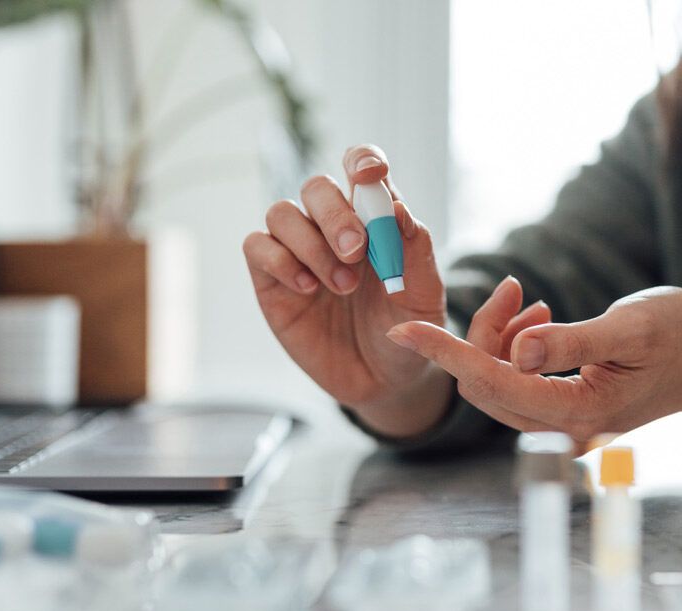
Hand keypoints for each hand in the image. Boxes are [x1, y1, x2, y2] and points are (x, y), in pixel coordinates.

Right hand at [243, 145, 451, 436]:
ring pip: (283, 213)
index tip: (369, 174)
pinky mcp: (272, 280)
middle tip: (356, 252)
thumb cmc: (407, 328)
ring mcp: (299, 252)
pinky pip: (257, 247)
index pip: (360, 168)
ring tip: (342, 286)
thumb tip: (397, 206)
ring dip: (312, 245)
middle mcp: (331, 227)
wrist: (384, 380)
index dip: (361, 161)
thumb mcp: (424, 295)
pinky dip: (280, 261)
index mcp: (373, 219)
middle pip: (316, 187)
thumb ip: (416, 250)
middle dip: (335, 214)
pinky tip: (309, 288)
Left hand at [385, 286, 681, 442]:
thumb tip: (518, 351)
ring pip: (495, 382)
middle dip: (481, 335)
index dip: (445, 352)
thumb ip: (573, 341)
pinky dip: (513, 348)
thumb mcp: (630, 327)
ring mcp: (559, 427)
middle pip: (484, 385)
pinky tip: (541, 321)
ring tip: (538, 305)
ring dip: (500, 339)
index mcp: (576, 413)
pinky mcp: (558, 414)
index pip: (490, 382)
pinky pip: (513, 383)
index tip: (403, 329)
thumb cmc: (678, 337)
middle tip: (514, 290)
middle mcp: (561, 431)